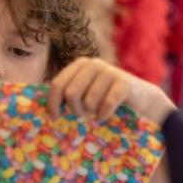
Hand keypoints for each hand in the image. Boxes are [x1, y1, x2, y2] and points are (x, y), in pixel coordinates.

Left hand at [47, 58, 174, 124]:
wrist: (140, 99)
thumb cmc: (106, 97)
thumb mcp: (85, 91)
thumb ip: (68, 93)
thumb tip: (42, 109)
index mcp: (80, 64)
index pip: (57, 84)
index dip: (53, 104)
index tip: (55, 118)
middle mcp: (93, 64)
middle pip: (71, 94)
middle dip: (75, 110)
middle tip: (83, 115)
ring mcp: (110, 72)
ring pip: (89, 102)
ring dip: (92, 114)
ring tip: (97, 113)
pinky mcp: (124, 83)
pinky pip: (106, 105)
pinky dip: (104, 115)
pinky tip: (106, 116)